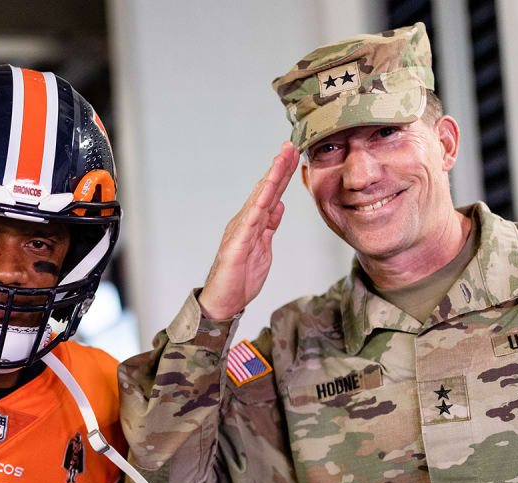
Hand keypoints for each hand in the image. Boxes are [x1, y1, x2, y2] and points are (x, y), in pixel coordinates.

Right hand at [197, 142, 297, 318]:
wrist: (224, 301)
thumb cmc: (240, 277)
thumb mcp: (263, 247)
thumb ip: (270, 225)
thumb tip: (279, 204)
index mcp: (254, 223)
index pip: (271, 194)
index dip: (282, 174)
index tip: (294, 154)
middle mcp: (245, 222)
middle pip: (265, 190)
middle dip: (278, 167)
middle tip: (289, 145)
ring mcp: (239, 231)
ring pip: (257, 199)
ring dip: (270, 178)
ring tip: (280, 158)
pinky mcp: (235, 245)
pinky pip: (249, 221)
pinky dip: (258, 204)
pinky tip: (267, 190)